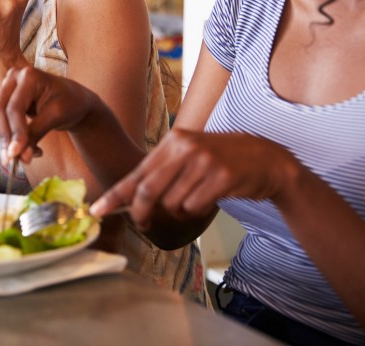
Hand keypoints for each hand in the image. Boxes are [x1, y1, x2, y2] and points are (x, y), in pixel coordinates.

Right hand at [0, 66, 97, 164]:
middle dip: (6, 137)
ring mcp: (9, 87)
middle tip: (12, 160)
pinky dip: (12, 137)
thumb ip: (36, 134)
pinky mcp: (8, 100)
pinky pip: (3, 120)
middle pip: (0, 110)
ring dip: (7, 139)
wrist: (76, 101)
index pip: (14, 107)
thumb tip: (21, 157)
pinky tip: (27, 149)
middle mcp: (14, 77)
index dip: (15, 132)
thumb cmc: (71, 103)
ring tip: (23, 157)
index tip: (16, 154)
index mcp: (28, 75)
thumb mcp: (56, 116)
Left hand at [91, 129, 300, 227]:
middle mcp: (185, 147)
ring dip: (178, 211)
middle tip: (142, 224)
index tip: (98, 210)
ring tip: (194, 198)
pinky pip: (194, 207)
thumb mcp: (189, 155)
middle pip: (148, 190)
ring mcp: (204, 161)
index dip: (116, 194)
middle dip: (140, 213)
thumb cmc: (221, 160)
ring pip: (172, 203)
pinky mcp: (221, 178)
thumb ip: (162, 172)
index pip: (137, 172)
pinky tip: (209, 199)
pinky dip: (197, 210)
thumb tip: (131, 199)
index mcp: (173, 140)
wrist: (266, 159)